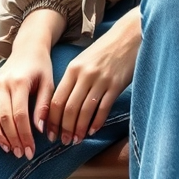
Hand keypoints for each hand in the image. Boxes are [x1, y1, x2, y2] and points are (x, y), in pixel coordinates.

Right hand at [0, 8, 64, 158]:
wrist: (27, 49)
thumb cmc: (41, 68)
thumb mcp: (49, 84)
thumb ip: (44, 106)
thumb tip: (41, 131)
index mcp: (19, 82)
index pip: (20, 115)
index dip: (25, 136)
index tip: (30, 151)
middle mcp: (1, 83)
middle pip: (4, 118)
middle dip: (13, 139)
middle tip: (20, 154)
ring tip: (8, 149)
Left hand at [49, 7, 141, 144]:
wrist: (128, 36)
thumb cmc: (104, 51)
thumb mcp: (83, 61)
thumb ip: (72, 80)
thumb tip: (61, 105)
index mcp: (72, 69)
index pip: (56, 100)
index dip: (52, 120)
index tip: (50, 133)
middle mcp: (84, 75)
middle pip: (69, 108)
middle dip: (64, 128)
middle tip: (63, 141)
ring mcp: (101, 81)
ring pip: (85, 111)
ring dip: (79, 129)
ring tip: (76, 140)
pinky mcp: (116, 85)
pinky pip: (103, 108)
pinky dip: (96, 122)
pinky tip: (92, 131)